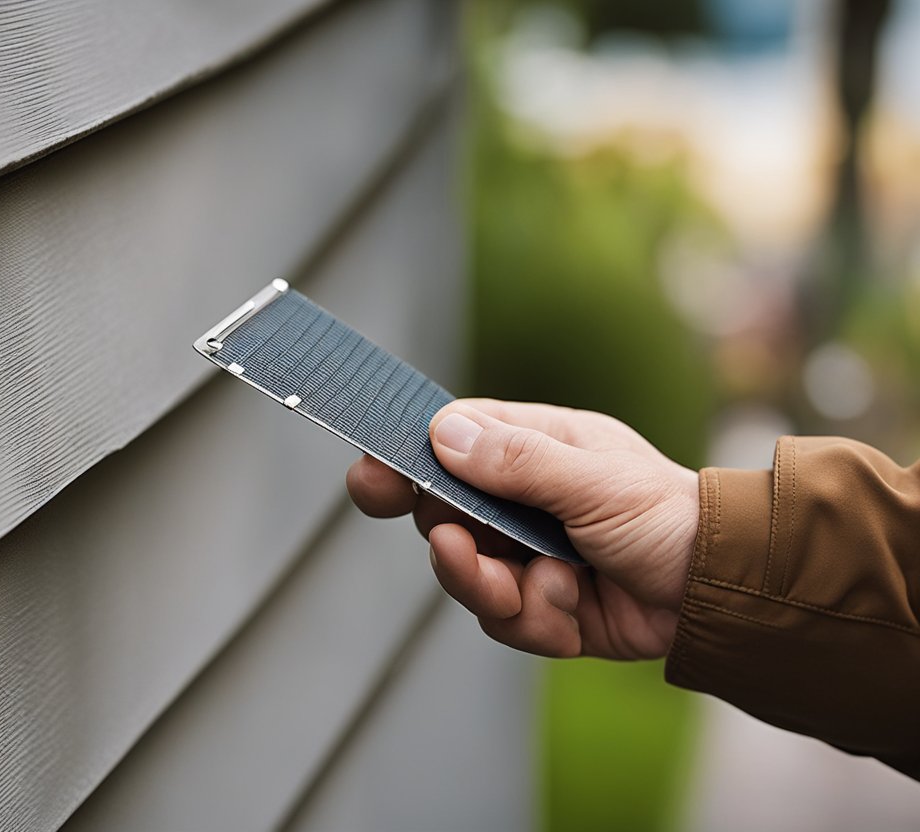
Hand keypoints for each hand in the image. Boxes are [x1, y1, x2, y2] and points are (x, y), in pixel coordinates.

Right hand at [346, 399, 698, 659]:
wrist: (721, 593)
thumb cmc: (670, 515)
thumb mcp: (592, 479)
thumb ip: (517, 460)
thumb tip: (442, 434)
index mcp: (533, 449)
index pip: (449, 443)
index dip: (405, 458)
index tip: (371, 475)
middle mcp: (522, 501)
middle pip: (444, 518)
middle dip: (453, 542)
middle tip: (460, 545)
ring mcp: (529, 555)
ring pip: (468, 577)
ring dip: (494, 589)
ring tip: (535, 586)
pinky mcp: (543, 608)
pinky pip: (505, 621)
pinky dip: (537, 620)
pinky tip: (573, 605)